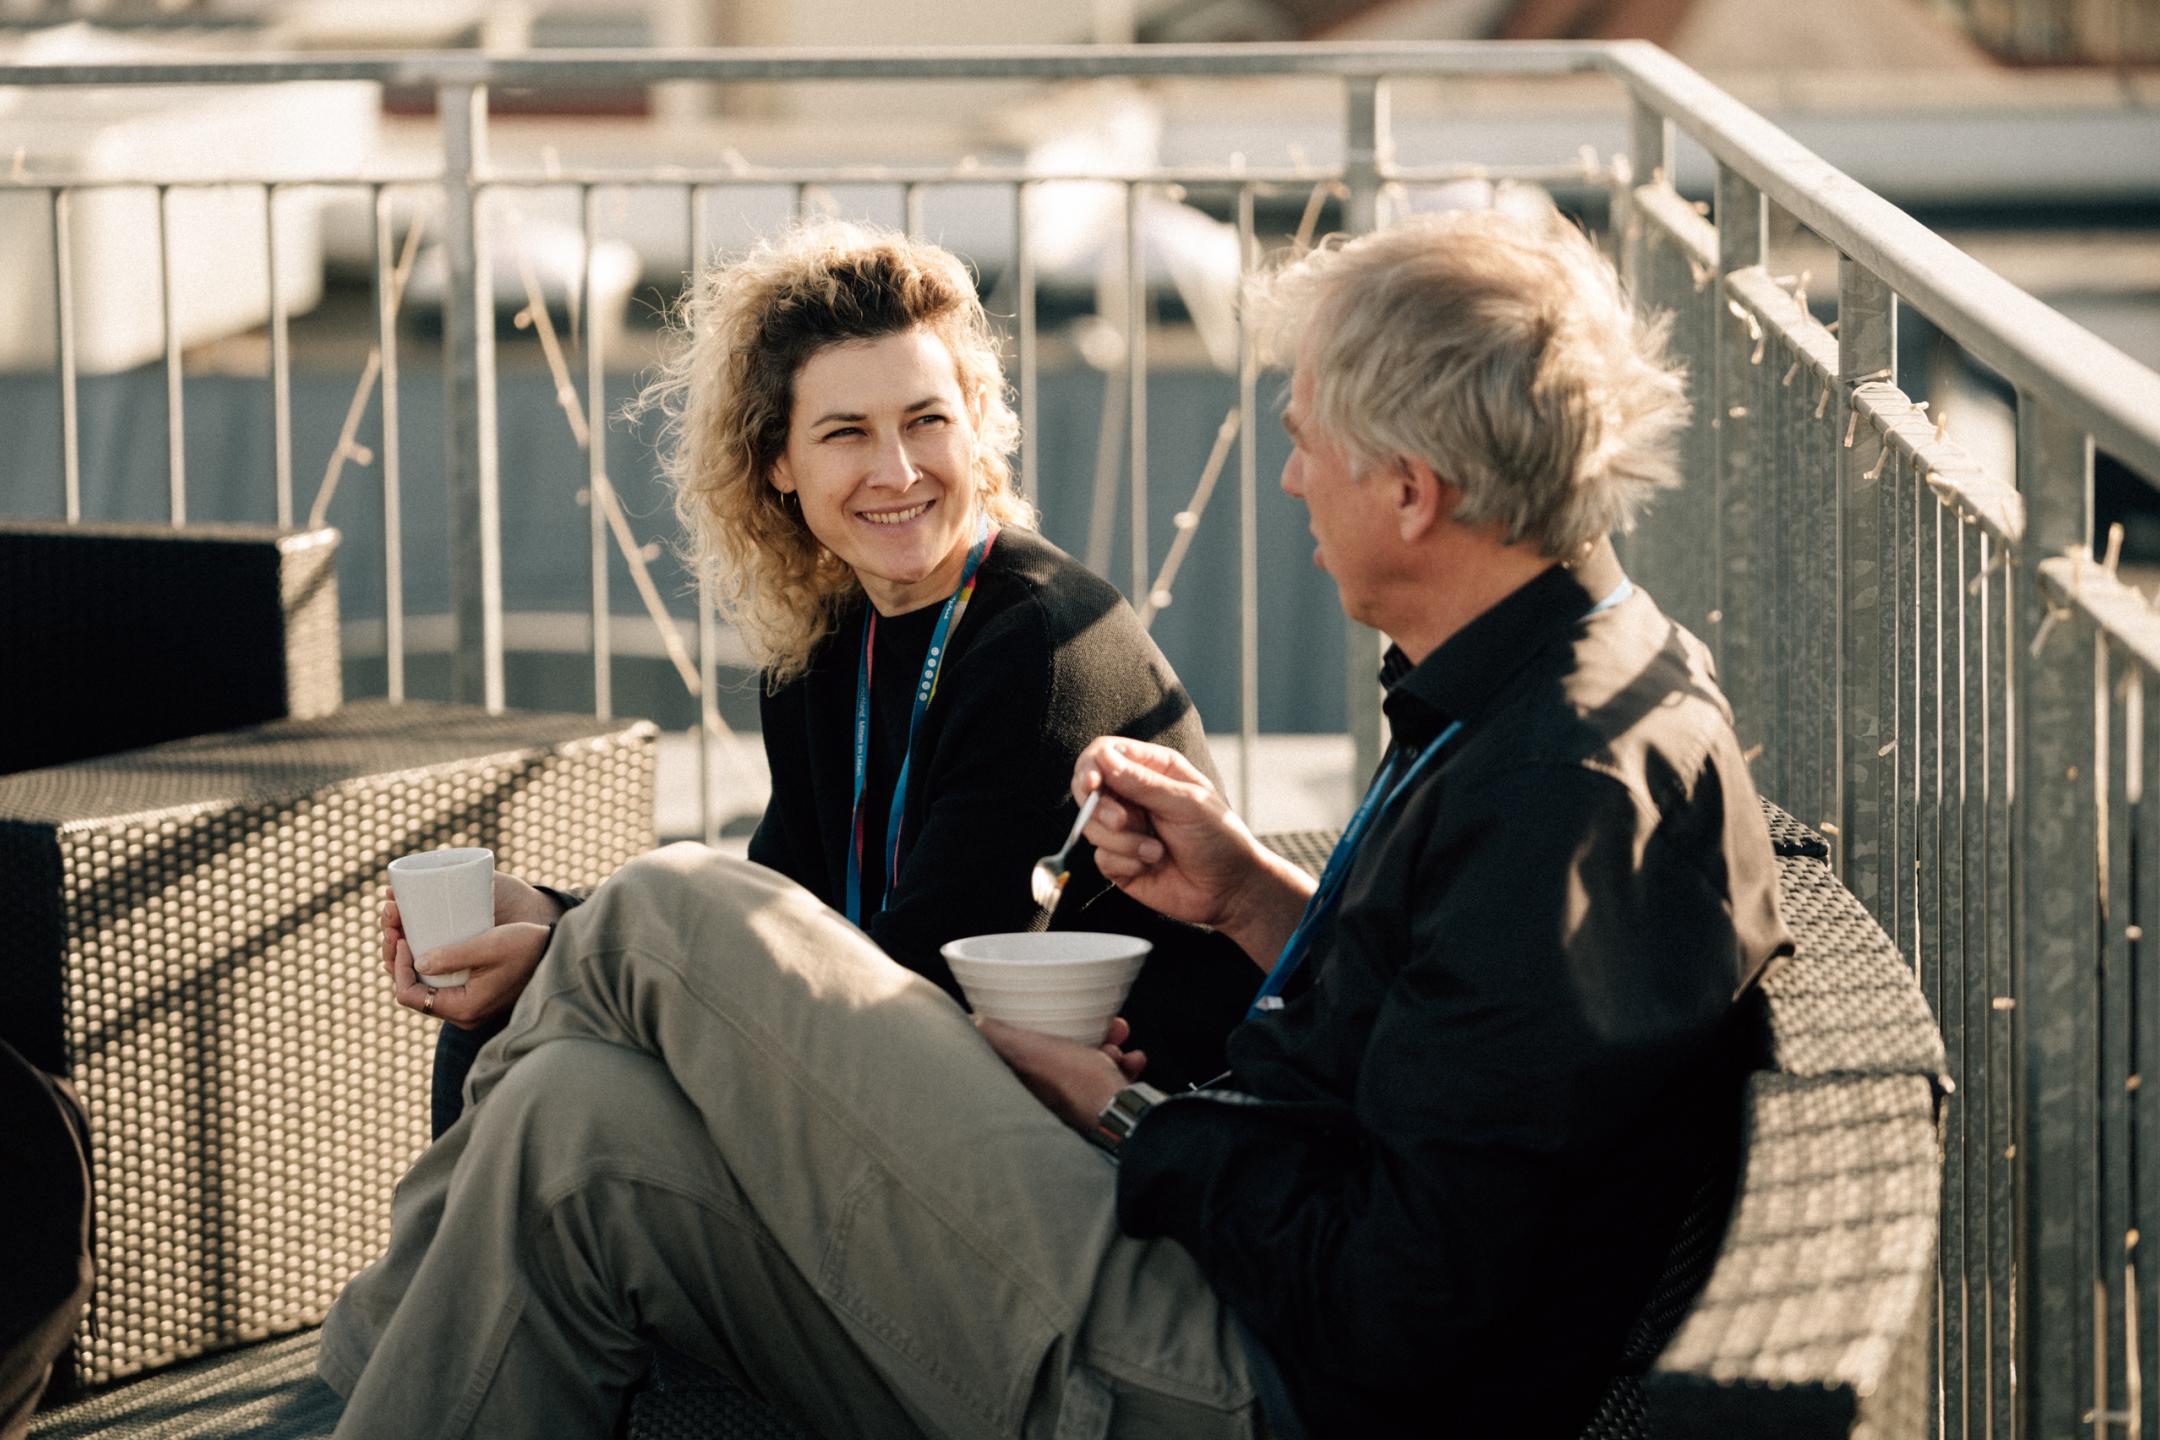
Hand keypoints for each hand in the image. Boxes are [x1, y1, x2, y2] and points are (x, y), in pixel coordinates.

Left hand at [380, 873, 565, 1029]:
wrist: (555, 953)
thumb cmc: (526, 947)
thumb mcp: (489, 946)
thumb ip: (453, 956)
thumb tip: (417, 962)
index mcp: (464, 1008)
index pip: (410, 996)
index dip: (399, 967)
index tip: (404, 939)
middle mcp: (462, 1014)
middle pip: (413, 993)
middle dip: (400, 962)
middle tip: (398, 932)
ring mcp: (468, 1007)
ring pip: (424, 988)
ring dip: (411, 963)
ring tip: (408, 935)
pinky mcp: (474, 995)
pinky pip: (439, 985)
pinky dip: (427, 966)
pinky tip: (424, 945)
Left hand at [975, 1016, 1145, 1134]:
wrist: (1121, 1115)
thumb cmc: (1076, 1083)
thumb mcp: (1032, 1050)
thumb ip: (999, 1036)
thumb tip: (972, 1021)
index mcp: (1027, 1081)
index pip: (1023, 1049)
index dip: (1042, 1026)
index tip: (1059, 1012)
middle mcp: (1049, 1095)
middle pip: (1064, 1052)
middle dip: (1087, 1033)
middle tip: (1105, 1026)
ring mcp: (1075, 1102)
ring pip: (1092, 1062)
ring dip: (1109, 1047)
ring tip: (1120, 1044)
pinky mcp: (1099, 1106)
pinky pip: (1110, 1078)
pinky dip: (1123, 1066)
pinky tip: (1134, 1061)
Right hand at [1073, 738, 1313, 965]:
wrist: (1230, 889)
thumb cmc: (1219, 837)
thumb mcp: (1186, 803)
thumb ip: (1143, 783)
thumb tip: (1103, 758)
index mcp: (1153, 769)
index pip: (1105, 753)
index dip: (1090, 766)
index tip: (1091, 785)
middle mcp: (1134, 795)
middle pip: (1087, 788)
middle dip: (1098, 807)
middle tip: (1121, 822)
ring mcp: (1125, 828)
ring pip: (1091, 825)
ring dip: (1122, 841)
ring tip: (1155, 851)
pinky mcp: (1120, 860)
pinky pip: (1101, 856)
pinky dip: (1125, 861)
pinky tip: (1151, 864)